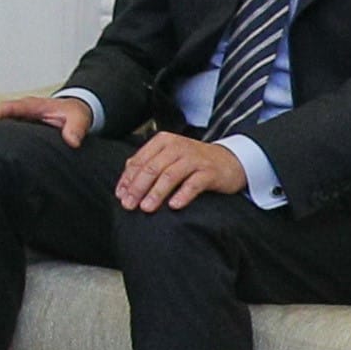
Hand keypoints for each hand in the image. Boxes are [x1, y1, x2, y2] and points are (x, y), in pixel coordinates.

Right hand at [0, 93, 95, 147]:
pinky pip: (6, 132)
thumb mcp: (79, 118)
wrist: (76, 112)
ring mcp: (21, 120)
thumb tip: (72, 141)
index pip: (9, 107)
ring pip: (0, 125)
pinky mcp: (21, 128)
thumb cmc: (74, 112)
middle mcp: (23, 112)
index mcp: (32, 105)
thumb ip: (76, 128)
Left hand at [115, 131, 246, 212]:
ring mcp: (194, 158)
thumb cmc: (193, 161)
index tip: (120, 196)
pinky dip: (182, 194)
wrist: (230, 160)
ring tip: (146, 208)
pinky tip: (174, 206)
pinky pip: (194, 183)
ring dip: (156, 193)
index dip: (127, 180)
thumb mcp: (168, 157)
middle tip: (129, 205)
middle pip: (152, 168)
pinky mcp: (209, 171)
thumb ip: (147, 164)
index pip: (139, 161)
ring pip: (170, 175)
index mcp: (163, 142)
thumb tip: (125, 183)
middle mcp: (177, 147)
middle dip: (137, 188)